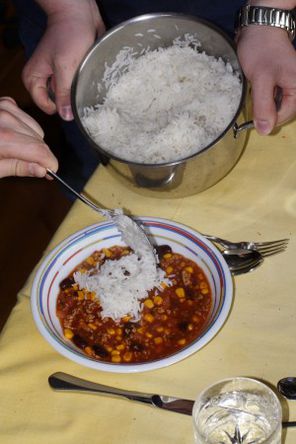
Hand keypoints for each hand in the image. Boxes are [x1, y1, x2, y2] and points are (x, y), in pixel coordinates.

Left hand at [0, 97, 57, 177]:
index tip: (52, 172)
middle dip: (40, 155)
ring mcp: (3, 108)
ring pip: (35, 128)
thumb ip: (17, 167)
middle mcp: (4, 119)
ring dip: (32, 142)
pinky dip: (25, 128)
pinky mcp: (3, 103)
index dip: (49, 163)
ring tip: (18, 152)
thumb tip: (42, 170)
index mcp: (2, 138)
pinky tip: (15, 137)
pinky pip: (25, 117)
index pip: (38, 150)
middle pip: (39, 140)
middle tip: (34, 167)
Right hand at [22, 2, 104, 120]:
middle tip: (83, 95)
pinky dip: (83, 85)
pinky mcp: (70, 71)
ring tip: (87, 84)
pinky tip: (91, 81)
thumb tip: (65, 117)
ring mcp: (57, 75)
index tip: (74, 106)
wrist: (80, 13)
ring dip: (78, 92)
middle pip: (56, 101)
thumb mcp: (66, 67)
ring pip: (68, 94)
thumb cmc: (69, 36)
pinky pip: (76, 85)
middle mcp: (44, 78)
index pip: (44, 105)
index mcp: (34, 78)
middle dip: (70, 100)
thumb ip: (65, 93)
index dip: (59, 108)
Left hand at [237, 26, 295, 133]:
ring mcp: (289, 83)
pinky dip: (263, 96)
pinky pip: (273, 96)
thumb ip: (264, 106)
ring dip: (264, 104)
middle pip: (283, 110)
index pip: (285, 115)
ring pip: (277, 104)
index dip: (268, 119)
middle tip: (253, 100)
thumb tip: (265, 131)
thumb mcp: (261, 80)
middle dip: (266, 110)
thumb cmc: (261, 50)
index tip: (252, 117)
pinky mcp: (280, 81)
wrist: (258, 28)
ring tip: (255, 92)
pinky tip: (256, 89)